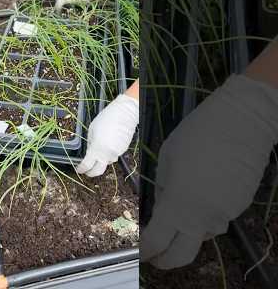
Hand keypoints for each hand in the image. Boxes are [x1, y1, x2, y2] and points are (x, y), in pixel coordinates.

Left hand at [77, 94, 138, 176]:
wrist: (125, 114)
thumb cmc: (106, 118)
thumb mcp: (92, 130)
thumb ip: (90, 144)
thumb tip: (89, 152)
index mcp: (96, 149)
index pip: (87, 165)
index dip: (81, 169)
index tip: (79, 169)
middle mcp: (107, 154)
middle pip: (98, 171)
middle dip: (91, 173)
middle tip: (87, 171)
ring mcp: (116, 153)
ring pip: (107, 162)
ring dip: (102, 160)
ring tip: (99, 150)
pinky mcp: (123, 150)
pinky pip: (114, 155)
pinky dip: (109, 153)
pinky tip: (108, 143)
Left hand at [141, 74, 277, 268]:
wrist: (242, 122)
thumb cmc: (195, 135)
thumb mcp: (166, 159)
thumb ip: (163, 189)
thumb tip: (164, 206)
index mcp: (177, 205)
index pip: (157, 240)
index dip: (147, 250)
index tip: (141, 253)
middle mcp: (203, 218)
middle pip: (182, 255)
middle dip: (166, 260)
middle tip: (156, 257)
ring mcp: (225, 214)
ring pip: (202, 234)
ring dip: (188, 231)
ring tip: (179, 211)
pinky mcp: (241, 206)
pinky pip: (217, 218)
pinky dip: (205, 214)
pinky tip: (202, 192)